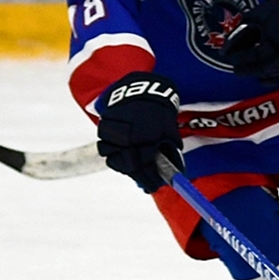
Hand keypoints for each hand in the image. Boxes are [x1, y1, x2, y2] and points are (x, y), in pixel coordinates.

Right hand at [96, 72, 183, 192]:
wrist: (143, 92)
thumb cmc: (160, 115)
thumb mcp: (169, 133)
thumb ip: (170, 153)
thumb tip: (174, 174)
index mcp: (147, 139)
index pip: (146, 167)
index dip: (150, 180)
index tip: (154, 187)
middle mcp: (129, 137)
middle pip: (128, 166)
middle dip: (138, 176)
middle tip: (144, 181)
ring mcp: (114, 132)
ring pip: (112, 158)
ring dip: (123, 164)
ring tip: (132, 163)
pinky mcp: (104, 127)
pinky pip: (104, 146)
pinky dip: (112, 151)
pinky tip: (122, 150)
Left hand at [223, 0, 278, 85]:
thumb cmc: (278, 10)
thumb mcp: (256, 17)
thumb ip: (241, 34)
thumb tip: (227, 49)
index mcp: (273, 39)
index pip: (252, 56)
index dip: (239, 59)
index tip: (229, 59)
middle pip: (263, 68)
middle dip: (248, 70)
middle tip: (237, 70)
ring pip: (276, 73)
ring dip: (261, 75)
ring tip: (251, 73)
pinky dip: (276, 79)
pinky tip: (265, 79)